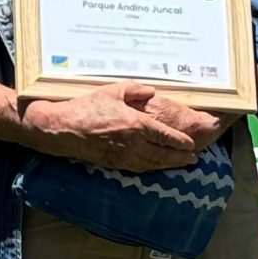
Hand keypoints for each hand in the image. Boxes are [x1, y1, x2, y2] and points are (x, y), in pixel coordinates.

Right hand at [24, 83, 222, 171]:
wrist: (65, 128)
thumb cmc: (87, 107)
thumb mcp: (113, 91)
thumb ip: (135, 90)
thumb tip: (152, 91)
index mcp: (136, 124)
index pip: (165, 136)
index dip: (181, 142)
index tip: (191, 145)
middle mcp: (134, 143)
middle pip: (164, 155)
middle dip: (180, 158)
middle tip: (193, 160)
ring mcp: (124, 156)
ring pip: (153, 165)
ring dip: (168, 166)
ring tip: (179, 165)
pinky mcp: (114, 164)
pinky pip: (139, 168)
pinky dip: (152, 168)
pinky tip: (155, 166)